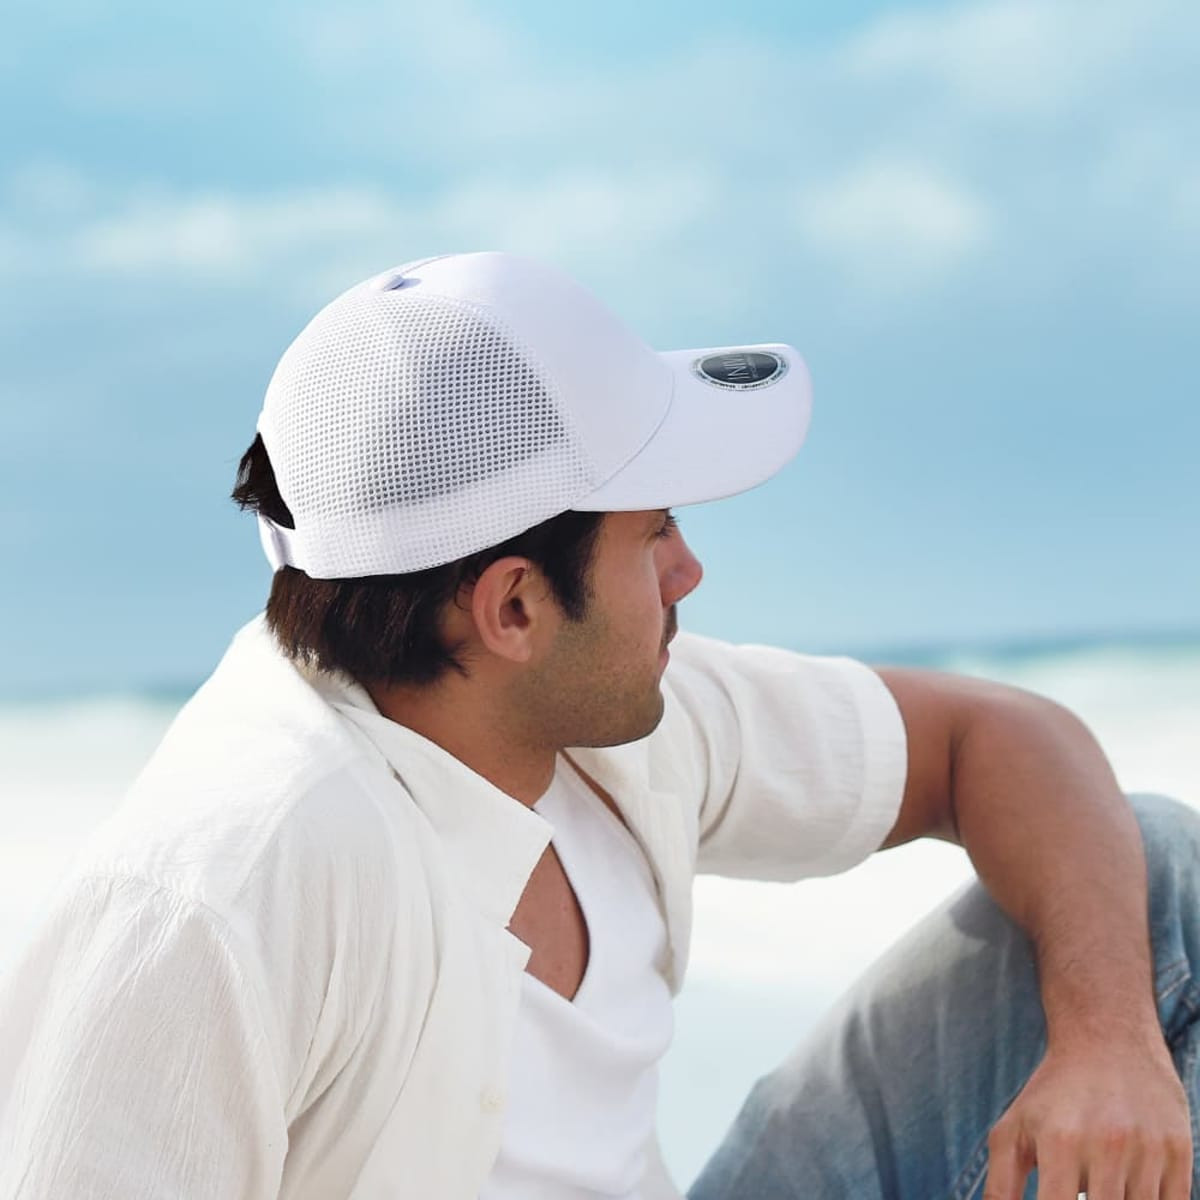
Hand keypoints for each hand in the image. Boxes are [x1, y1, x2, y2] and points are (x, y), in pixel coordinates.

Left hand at [983, 1032, 1192, 1199]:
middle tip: (1080, 1192)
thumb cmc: (1053, 1096)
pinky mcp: (1178, 1150)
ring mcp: (1147, 1149)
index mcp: (1059, 1142)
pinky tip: (1129, 1187)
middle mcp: (1105, 1144)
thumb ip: (1001, 1187)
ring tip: (1101, 1182)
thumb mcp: (1013, 1131)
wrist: (1108, 1041)